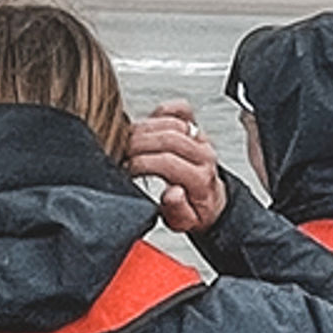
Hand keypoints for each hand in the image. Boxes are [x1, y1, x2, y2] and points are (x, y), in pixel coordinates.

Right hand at [128, 99, 228, 232]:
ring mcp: (200, 138)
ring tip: (128, 142)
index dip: (141, 163)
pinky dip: (162, 111)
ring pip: (171, 122)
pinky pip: (180, 109)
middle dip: (137, 145)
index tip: (126, 170)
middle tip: (121, 155)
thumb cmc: (195, 210)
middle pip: (167, 139)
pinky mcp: (194, 126)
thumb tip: (172, 194)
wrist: (211, 200)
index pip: (167, 162)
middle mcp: (203, 155)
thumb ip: (178, 211)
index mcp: (201, 179)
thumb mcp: (185, 223)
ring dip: (144, 129)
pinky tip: (149, 123)